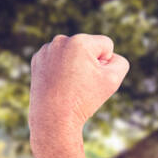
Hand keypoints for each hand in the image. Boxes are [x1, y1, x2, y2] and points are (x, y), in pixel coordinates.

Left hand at [28, 33, 128, 153]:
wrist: (54, 117)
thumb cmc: (85, 99)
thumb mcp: (113, 80)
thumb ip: (120, 62)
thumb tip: (108, 55)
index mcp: (80, 41)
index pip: (106, 45)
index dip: (106, 64)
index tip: (94, 79)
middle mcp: (61, 40)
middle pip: (87, 47)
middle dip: (89, 62)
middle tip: (81, 84)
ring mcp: (47, 49)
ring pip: (71, 52)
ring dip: (74, 64)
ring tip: (69, 84)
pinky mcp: (37, 59)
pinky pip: (57, 59)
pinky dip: (60, 69)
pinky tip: (58, 83)